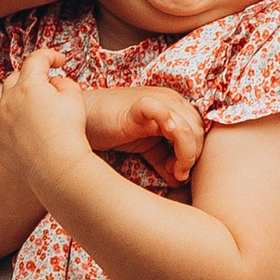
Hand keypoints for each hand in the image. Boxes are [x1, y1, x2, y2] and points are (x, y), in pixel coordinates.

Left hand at [0, 46, 98, 193]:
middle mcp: (8, 101)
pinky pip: (2, 126)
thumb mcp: (75, 98)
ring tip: (40, 116)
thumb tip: (52, 83)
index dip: (49, 56)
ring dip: (21, 103)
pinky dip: (14, 125)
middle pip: (15, 79)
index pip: (36, 59)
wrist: (58, 169)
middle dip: (30, 79)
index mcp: (28, 86)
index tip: (59, 61)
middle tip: (46, 87)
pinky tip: (30, 136)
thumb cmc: (70, 132)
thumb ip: (63, 82)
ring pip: (7, 104)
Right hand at [82, 82, 204, 181]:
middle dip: (191, 156)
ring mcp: (156, 99)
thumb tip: (179, 181)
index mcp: (175, 106)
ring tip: (173, 169)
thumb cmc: (111, 130)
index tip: (179, 172)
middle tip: (176, 173)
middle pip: (197, 130)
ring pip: (186, 126)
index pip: (198, 131)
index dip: (194, 153)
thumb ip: (163, 161)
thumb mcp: (145, 147)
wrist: (80, 120)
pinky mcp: (139, 105)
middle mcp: (170, 99)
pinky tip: (167, 141)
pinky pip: (162, 112)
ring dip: (185, 153)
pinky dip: (171, 126)